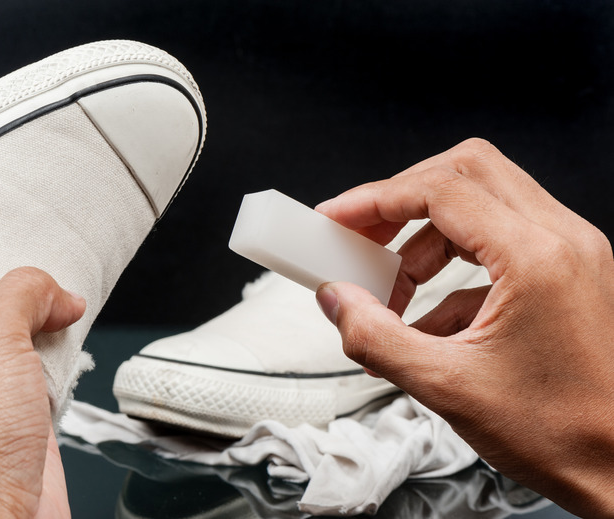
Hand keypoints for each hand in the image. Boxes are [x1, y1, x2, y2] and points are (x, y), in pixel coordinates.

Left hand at [0, 267, 85, 518]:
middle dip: (35, 302)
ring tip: (68, 316)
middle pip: (2, 312)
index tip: (36, 256)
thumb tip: (59, 295)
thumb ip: (24, 293)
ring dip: (52, 334)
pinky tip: (72, 357)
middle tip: (58, 293)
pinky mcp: (19, 420)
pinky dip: (63, 366)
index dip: (3, 267)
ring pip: (27, 344)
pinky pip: (45, 377)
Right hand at [315, 139, 613, 517]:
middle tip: (362, 234)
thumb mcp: (446, 387)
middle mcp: (561, 240)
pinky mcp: (564, 271)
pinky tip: (427, 319)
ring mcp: (568, 252)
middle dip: (401, 199)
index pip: (440, 189)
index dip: (375, 198)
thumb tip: (337, 302)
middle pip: (464, 172)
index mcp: (537, 258)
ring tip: (391, 288)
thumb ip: (376, 337)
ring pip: (480, 202)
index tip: (338, 217)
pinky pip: (495, 242)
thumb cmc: (561, 433)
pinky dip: (451, 268)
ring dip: (424, 237)